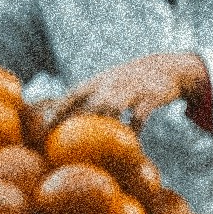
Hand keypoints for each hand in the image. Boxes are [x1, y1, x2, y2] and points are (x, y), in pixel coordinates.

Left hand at [47, 52, 209, 136]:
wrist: (167, 67)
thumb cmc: (128, 81)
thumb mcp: (107, 83)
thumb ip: (87, 98)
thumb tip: (62, 119)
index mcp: (99, 82)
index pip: (73, 95)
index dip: (58, 111)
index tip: (45, 129)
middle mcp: (112, 84)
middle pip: (91, 104)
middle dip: (80, 123)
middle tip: (70, 145)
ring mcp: (131, 89)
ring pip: (114, 108)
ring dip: (107, 126)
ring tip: (103, 146)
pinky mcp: (150, 96)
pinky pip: (139, 116)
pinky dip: (134, 130)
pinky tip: (132, 144)